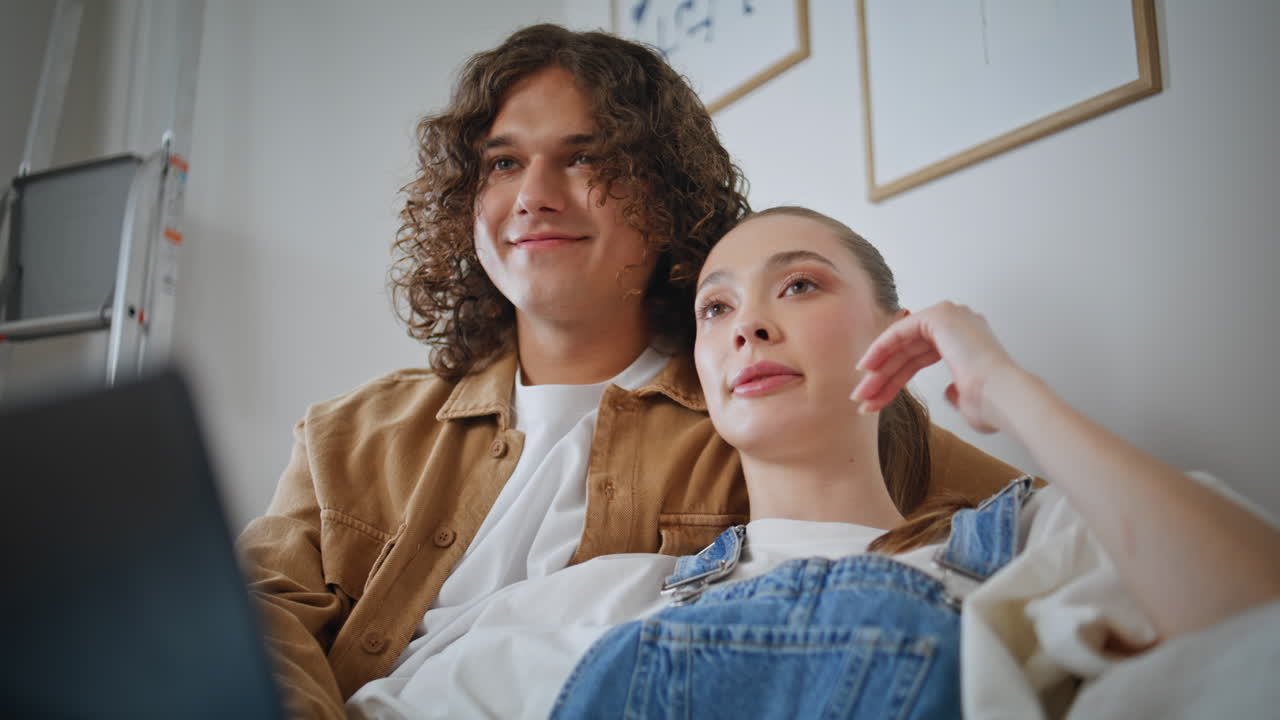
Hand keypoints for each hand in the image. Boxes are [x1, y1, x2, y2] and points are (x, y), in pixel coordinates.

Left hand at [851, 302, 1020, 433]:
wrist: (1003, 397)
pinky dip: (882, 348)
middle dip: (882, 377)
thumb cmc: (992, 404)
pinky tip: (867, 369)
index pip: (919, 358)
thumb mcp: (969, 399)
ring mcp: (950, 316)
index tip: (875, 398)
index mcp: (967, 341)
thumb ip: (956, 390)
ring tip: (860, 395)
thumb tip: (950, 392)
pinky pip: (900, 330)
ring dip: (878, 369)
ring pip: (901, 343)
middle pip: (907, 351)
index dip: (895, 378)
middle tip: (862, 399)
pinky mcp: (939, 315)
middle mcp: (959, 324)